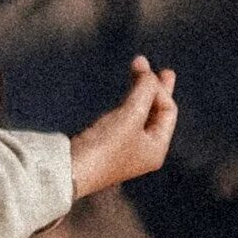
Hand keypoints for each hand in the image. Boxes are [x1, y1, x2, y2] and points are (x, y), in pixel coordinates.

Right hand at [69, 54, 177, 199]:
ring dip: (141, 93)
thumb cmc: (105, 145)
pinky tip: (126, 97)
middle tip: (165, 71)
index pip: (168, 111)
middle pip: (157, 114)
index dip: (159, 87)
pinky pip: (126, 119)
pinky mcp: (107, 145)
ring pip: (141, 114)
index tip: (142, 67)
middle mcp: (145, 150)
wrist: (70, 169)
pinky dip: (128, 103)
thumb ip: (144, 91)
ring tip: (141, 73)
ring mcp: (126, 148)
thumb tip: (149, 72)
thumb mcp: (130, 115)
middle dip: (158, 90)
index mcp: (156, 148)